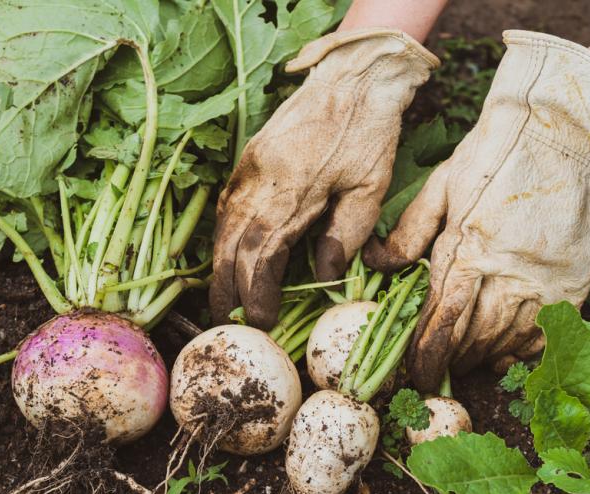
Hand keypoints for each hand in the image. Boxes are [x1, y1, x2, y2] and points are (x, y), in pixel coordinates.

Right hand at [210, 29, 438, 328]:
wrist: (353, 76)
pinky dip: (222, 234)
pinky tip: (224, 251)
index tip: (262, 320)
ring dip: (220, 264)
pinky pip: (226, 204)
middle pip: (233, 245)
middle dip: (227, 287)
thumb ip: (347, 233)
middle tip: (226, 320)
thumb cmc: (368, 133)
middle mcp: (261, 182)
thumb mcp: (370, 186)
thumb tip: (325, 275)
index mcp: (293, 191)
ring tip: (221, 296)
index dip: (258, 292)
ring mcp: (250, 168)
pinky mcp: (249, 158)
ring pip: (224, 226)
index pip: (264, 254)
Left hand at [365, 30, 589, 391]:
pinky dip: (524, 350)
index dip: (426, 354)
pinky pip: (547, 331)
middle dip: (450, 361)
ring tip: (464, 364)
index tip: (414, 374)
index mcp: (468, 252)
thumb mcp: (442, 187)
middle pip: (473, 338)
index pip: (442, 319)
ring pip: (509, 339)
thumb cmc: (496, 153)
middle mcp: (507, 275)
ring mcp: (544, 281)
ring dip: (482, 358)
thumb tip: (374, 264)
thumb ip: (409, 232)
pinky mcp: (572, 280)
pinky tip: (508, 354)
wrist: (563, 130)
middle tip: (434, 372)